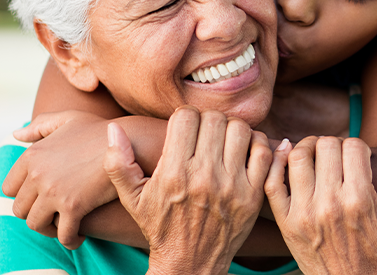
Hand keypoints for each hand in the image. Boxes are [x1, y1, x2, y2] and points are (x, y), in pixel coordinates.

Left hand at [2, 111, 116, 248]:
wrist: (130, 142)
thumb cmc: (101, 130)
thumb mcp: (69, 119)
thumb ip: (41, 125)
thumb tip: (16, 135)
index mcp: (32, 155)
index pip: (9, 188)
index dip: (23, 196)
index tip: (38, 199)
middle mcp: (37, 175)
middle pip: (19, 209)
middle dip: (35, 215)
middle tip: (52, 215)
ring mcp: (53, 192)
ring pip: (36, 224)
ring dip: (49, 230)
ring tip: (63, 226)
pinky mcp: (73, 207)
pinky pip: (62, 234)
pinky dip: (69, 240)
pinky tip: (78, 236)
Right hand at [105, 107, 272, 274]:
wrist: (190, 263)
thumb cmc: (160, 226)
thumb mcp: (132, 198)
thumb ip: (118, 163)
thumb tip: (113, 129)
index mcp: (174, 173)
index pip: (186, 117)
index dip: (184, 116)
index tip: (184, 128)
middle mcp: (204, 177)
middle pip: (214, 119)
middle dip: (208, 120)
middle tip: (205, 133)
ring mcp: (232, 186)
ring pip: (240, 129)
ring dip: (232, 129)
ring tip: (224, 139)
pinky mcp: (253, 195)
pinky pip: (263, 152)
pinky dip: (257, 143)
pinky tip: (245, 149)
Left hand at [265, 136, 376, 274]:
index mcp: (360, 200)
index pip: (353, 146)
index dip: (359, 146)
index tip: (360, 157)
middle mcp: (330, 203)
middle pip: (325, 146)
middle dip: (334, 144)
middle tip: (338, 155)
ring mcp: (304, 212)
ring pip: (298, 156)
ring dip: (307, 147)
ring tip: (316, 154)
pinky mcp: (286, 221)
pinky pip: (273, 181)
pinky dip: (277, 162)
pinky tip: (288, 157)